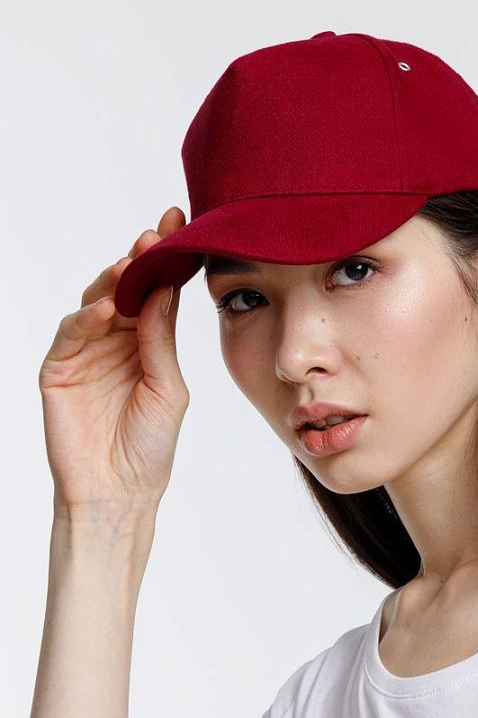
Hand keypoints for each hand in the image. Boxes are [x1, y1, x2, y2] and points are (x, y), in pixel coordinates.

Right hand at [38, 207, 189, 517]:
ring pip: (97, 303)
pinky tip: (107, 307)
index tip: (179, 225)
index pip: (158, 293)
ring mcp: (87, 352)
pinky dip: (86, 318)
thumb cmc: (151, 445)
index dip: (166, 261)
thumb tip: (163, 290)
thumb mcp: (168, 388)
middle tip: (155, 234)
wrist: (119, 492)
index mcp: (149, 342)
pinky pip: (71, 334)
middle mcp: (118, 340)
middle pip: (127, 289)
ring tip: (131, 264)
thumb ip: (161, 341)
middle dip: (140, 260)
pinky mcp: (59, 368)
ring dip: (113, 282)